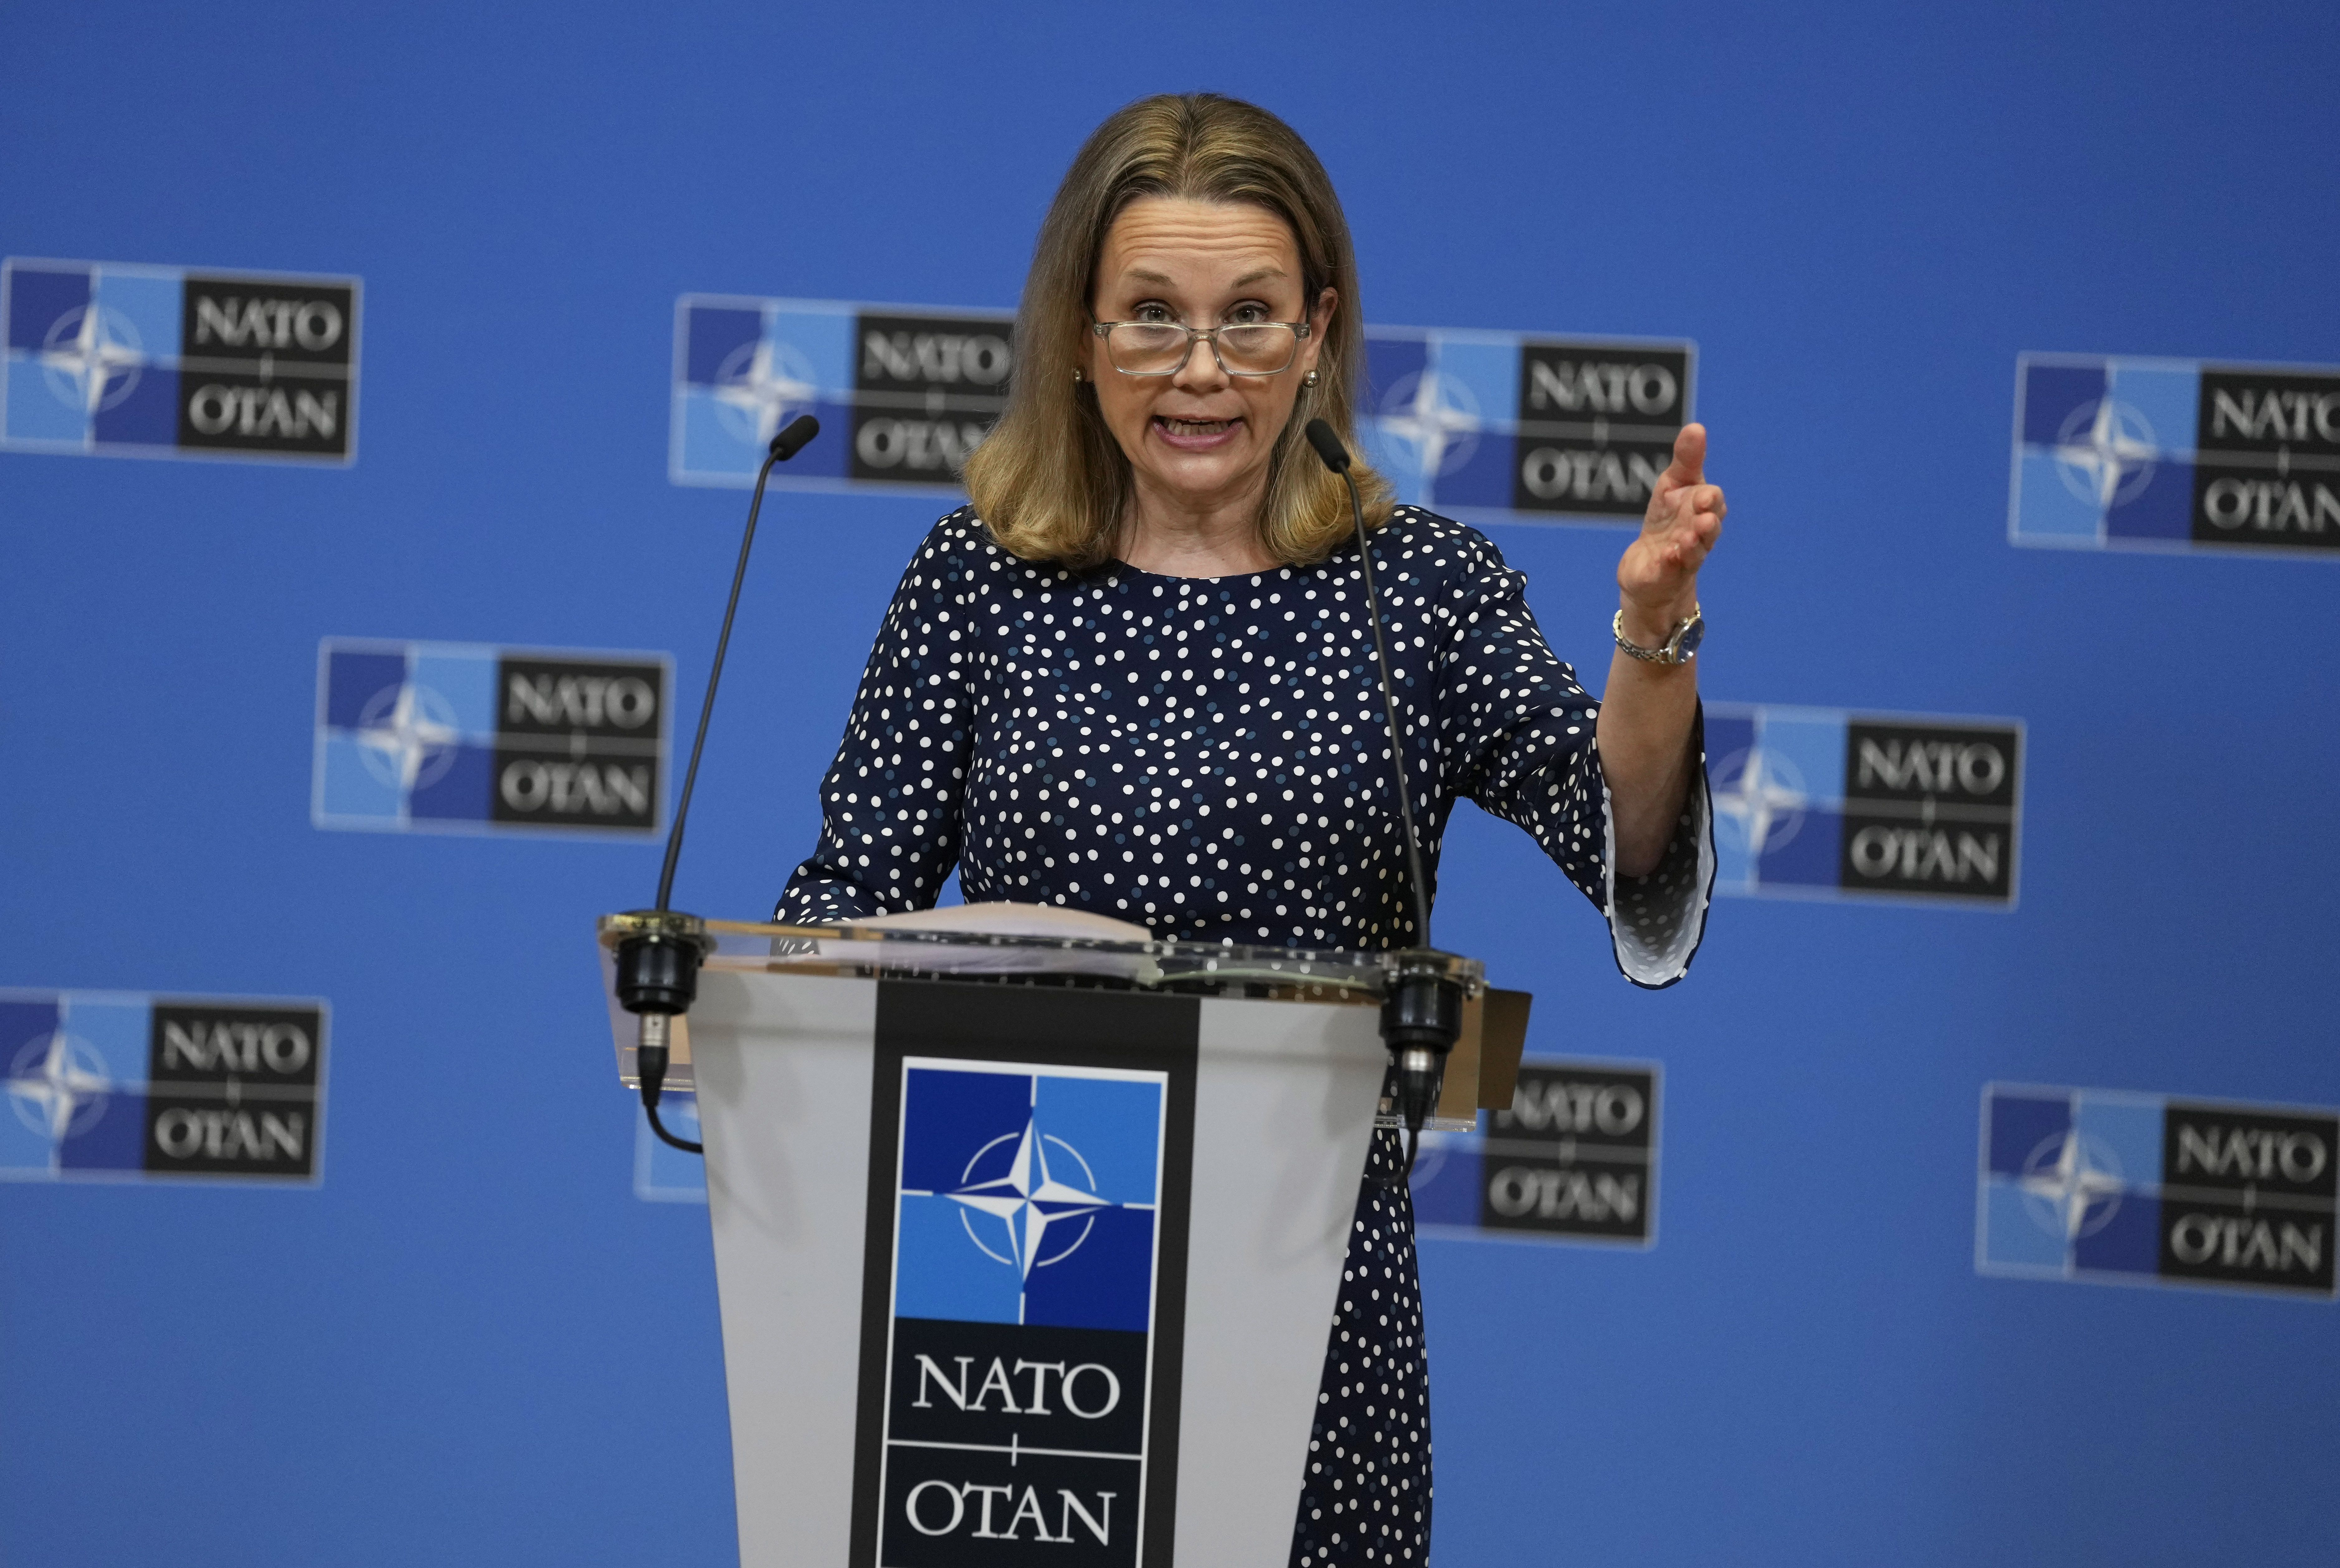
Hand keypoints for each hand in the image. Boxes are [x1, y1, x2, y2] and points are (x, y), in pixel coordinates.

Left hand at [1616, 423, 1724, 644]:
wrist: (1649, 569)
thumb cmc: (1667, 521)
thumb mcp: (1673, 485)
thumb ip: (1686, 460)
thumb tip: (1696, 427)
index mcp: (1701, 510)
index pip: (1712, 502)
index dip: (1710, 499)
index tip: (1704, 493)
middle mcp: (1698, 534)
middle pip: (1710, 528)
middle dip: (1708, 521)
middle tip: (1704, 514)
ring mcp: (1684, 556)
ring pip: (1695, 550)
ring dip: (1693, 543)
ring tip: (1687, 537)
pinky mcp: (1666, 575)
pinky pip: (1671, 569)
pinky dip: (1670, 562)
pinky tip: (1667, 556)